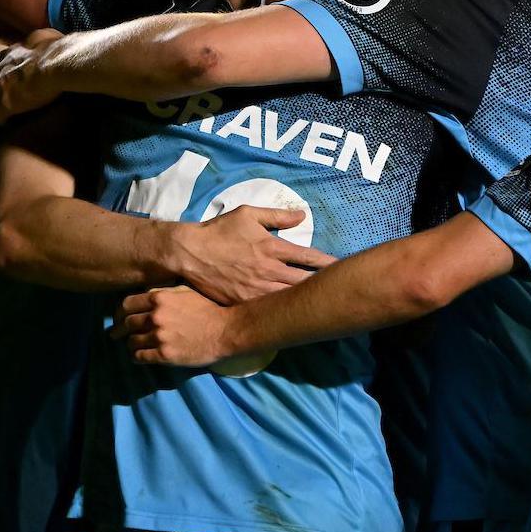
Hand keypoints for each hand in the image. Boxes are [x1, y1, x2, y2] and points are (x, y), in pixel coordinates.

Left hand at [0, 28, 64, 122]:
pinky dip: (0, 119)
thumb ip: (34, 41)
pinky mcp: (7, 104)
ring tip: (1, 111)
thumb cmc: (54, 48)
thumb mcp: (41, 37)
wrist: (56, 63)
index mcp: (7, 54)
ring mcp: (0, 88)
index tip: (7, 78)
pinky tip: (6, 121)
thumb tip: (38, 40)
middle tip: (1, 96)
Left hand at [114, 285, 236, 366]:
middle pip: (126, 324)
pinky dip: (136, 357)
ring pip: (131, 341)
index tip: (118, 318)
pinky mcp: (164, 355)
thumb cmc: (206, 309)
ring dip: (130, 344)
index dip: (119, 313)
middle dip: (119, 330)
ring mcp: (159, 337)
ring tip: (132, 346)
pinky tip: (138, 356)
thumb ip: (162, 292)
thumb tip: (144, 294)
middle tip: (116, 334)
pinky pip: (140, 357)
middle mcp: (155, 316)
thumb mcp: (184, 292)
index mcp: (159, 298)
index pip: (126, 304)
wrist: (225, 331)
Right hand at [170, 206, 335, 304]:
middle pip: (305, 281)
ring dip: (307, 301)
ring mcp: (257, 289)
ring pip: (290, 298)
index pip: (308, 256)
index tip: (341, 267)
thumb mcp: (247, 214)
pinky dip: (282, 312)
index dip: (328, 263)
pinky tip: (295, 317)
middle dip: (324, 285)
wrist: (189, 253)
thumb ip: (276, 216)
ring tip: (324, 305)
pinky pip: (268, 310)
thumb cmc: (219, 231)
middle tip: (341, 289)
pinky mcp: (244, 303)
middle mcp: (269, 270)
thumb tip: (301, 215)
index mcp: (272, 247)